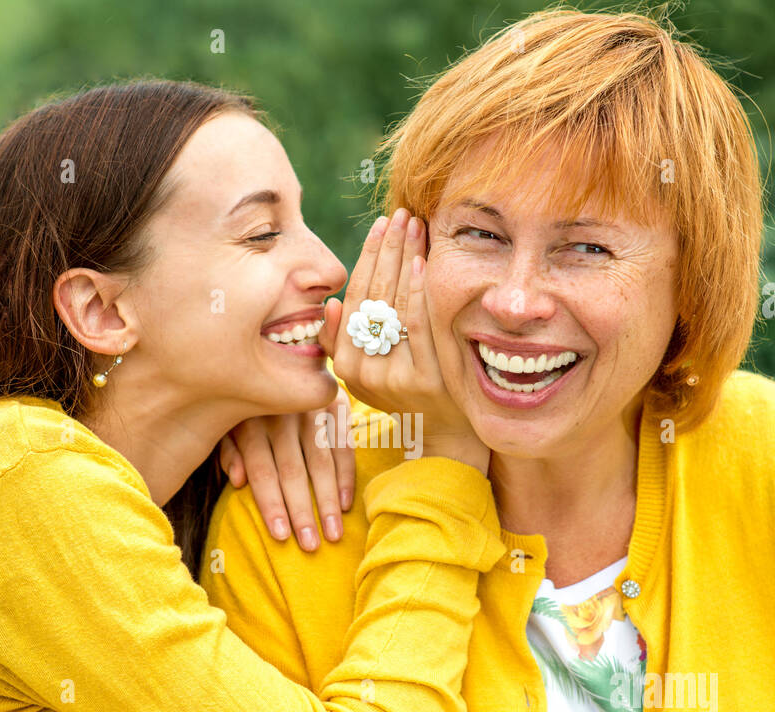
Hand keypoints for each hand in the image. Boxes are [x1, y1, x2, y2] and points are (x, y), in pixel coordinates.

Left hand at [218, 389, 356, 550]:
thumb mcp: (226, 418)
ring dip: (327, 500)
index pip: (263, 468)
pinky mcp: (336, 403)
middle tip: (310, 546)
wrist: (276, 350)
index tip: (281, 536)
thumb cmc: (246, 398)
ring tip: (333, 534)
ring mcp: (311, 408)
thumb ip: (229, 448)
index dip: (271, 503)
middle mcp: (282, 414)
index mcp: (251, 420)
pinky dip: (346, 475)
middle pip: (292, 470)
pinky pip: (343, 444)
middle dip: (302, 511)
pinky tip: (346, 504)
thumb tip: (236, 481)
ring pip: (321, 461)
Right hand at [319, 208, 488, 474]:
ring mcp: (397, 377)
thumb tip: (329, 305)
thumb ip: (341, 344)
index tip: (379, 228)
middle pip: (375, 297)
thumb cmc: (406, 396)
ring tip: (415, 225)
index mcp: (347, 368)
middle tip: (400, 215)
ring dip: (405, 259)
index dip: (365, 261)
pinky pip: (420, 324)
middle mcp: (366, 374)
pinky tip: (423, 261)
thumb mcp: (366, 377)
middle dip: (387, 250)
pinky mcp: (427, 379)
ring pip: (396, 305)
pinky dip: (420, 290)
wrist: (445, 434)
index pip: (355, 301)